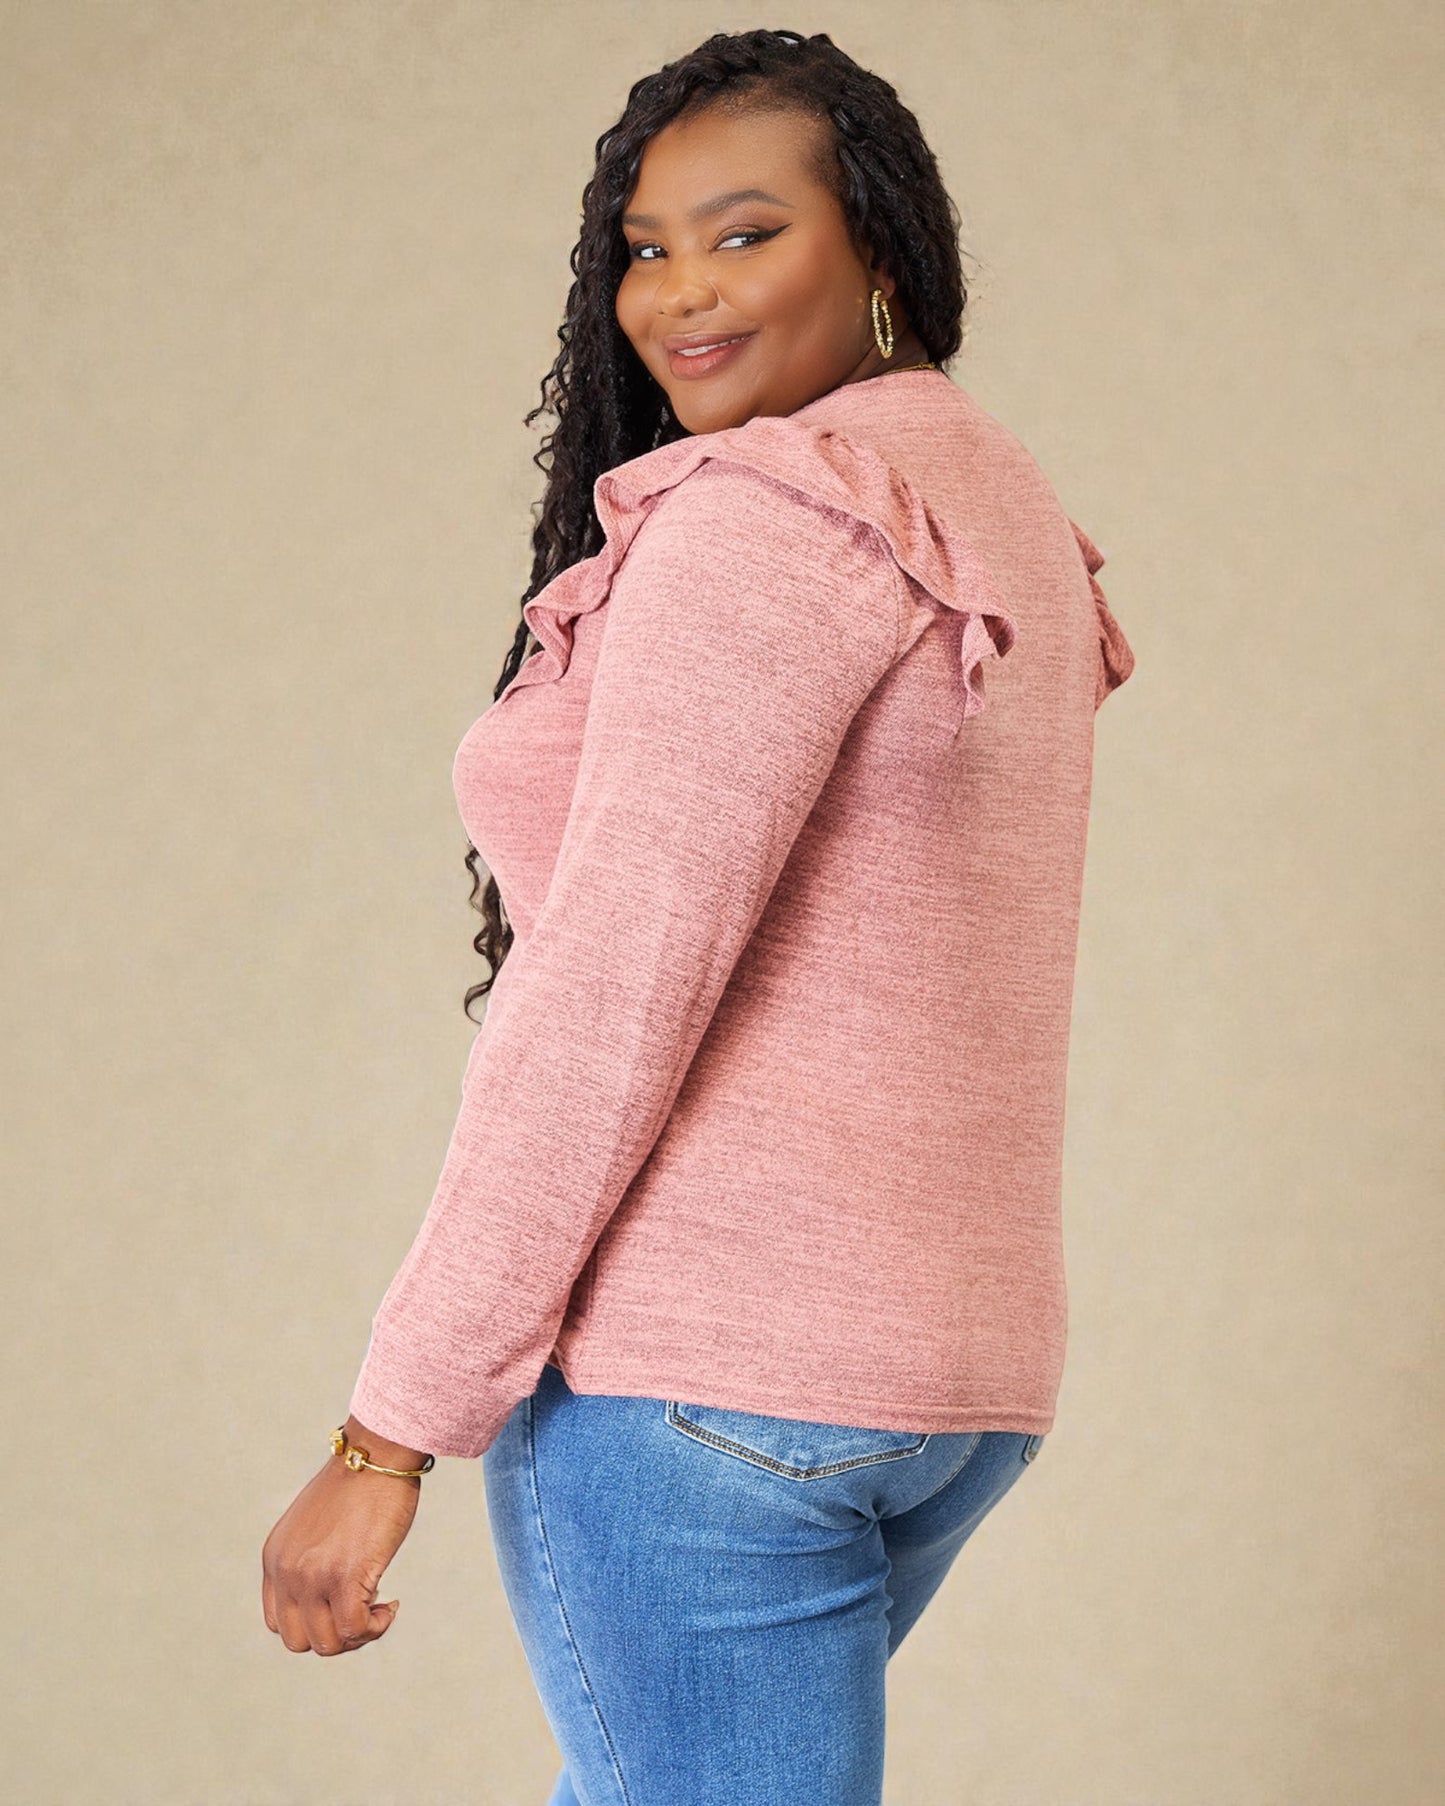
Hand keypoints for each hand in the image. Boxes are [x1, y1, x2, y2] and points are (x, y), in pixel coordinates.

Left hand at [261, 1425, 426, 1654]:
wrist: (376, 1453)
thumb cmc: (358, 1483)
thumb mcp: (317, 1525)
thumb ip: (312, 1558)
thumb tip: (332, 1593)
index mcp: (275, 1559)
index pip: (278, 1622)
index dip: (314, 1623)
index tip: (342, 1606)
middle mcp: (287, 1572)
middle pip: (299, 1640)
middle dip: (335, 1635)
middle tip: (364, 1611)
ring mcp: (313, 1577)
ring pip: (327, 1644)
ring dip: (357, 1636)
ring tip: (380, 1608)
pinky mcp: (345, 1577)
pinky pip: (355, 1629)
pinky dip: (376, 1627)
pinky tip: (391, 1605)